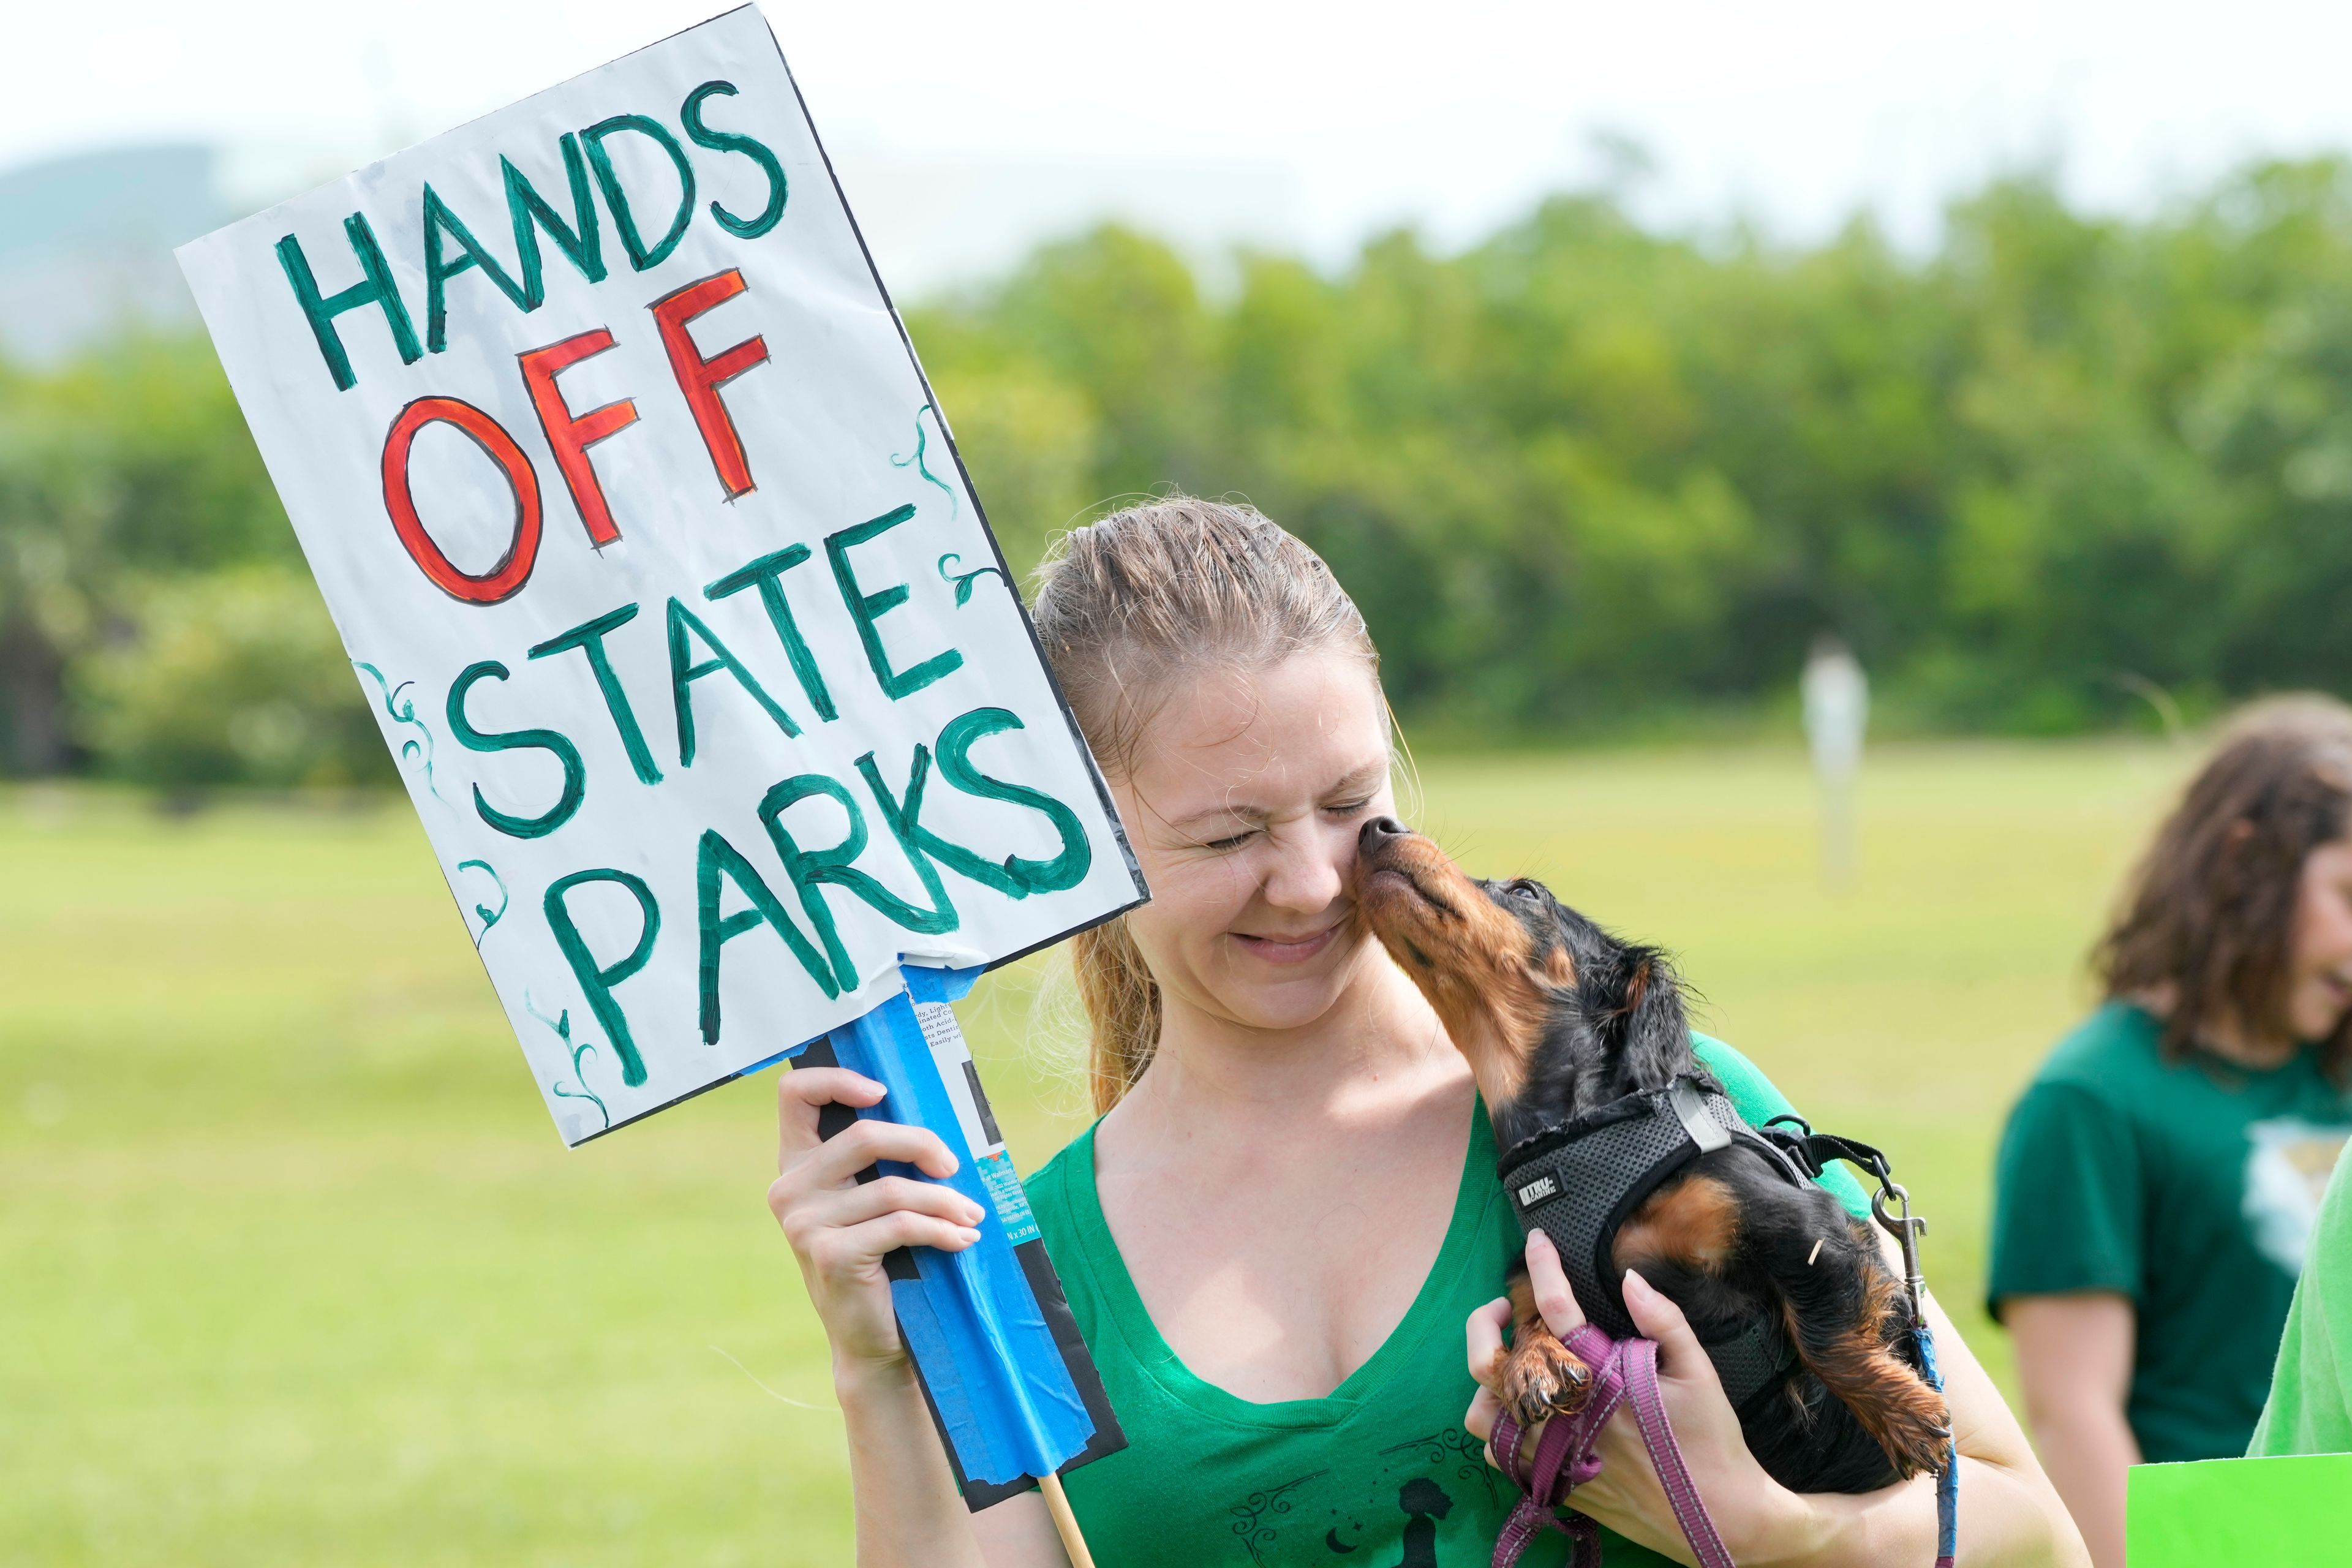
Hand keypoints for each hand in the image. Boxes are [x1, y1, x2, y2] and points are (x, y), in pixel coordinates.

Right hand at [768, 1066, 986, 1374]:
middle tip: (954, 1167)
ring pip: (893, 1188)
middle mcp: (790, 1189)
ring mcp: (804, 1223)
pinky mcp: (830, 1254)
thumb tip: (939, 1124)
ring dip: (945, 1200)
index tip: (883, 1091)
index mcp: (796, 1164)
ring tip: (971, 1215)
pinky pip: (901, 1225)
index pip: (793, 1094)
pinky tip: (964, 1239)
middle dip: (921, 1144)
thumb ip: (882, 1161)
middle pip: (863, 1135)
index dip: (836, 1079)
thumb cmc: (884, 1261)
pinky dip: (942, 1229)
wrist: (873, 1340)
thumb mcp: (873, 1202)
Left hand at [1465, 1232, 1820, 1566]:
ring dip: (1487, 1377)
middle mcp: (1569, 1417)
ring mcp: (1554, 1454)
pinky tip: (1518, 1406)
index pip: (1558, 1311)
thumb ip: (1663, 1319)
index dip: (1543, 1268)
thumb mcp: (1699, 1372)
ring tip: (1505, 1358)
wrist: (1719, 1518)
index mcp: (1603, 1382)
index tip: (1537, 1241)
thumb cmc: (1711, 1442)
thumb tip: (1630, 1278)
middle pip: (1495, 1361)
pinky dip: (1496, 1424)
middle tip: (1501, 1307)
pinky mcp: (1552, 1482)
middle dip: (1486, 1320)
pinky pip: (1496, 1452)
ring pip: (1484, 1409)